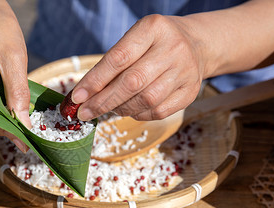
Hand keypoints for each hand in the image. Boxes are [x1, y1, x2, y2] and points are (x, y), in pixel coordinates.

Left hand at [73, 14, 205, 120]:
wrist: (196, 44)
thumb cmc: (154, 43)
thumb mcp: (135, 39)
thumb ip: (112, 63)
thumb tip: (84, 94)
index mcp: (153, 28)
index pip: (119, 58)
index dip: (95, 80)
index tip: (77, 97)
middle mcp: (173, 48)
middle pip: (132, 82)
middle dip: (103, 101)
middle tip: (85, 112)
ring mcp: (185, 71)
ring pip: (146, 100)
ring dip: (120, 108)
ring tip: (109, 107)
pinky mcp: (190, 91)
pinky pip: (158, 111)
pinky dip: (138, 114)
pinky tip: (130, 109)